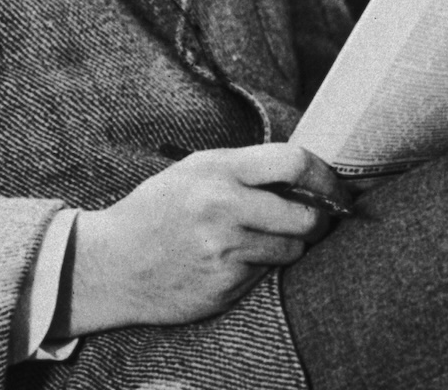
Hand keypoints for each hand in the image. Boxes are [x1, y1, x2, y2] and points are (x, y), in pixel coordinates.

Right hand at [55, 144, 347, 335]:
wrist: (112, 263)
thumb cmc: (157, 210)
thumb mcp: (193, 171)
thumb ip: (245, 168)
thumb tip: (305, 174)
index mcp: (217, 170)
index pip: (294, 163)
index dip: (326, 175)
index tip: (335, 186)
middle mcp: (223, 208)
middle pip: (307, 215)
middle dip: (320, 218)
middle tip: (316, 218)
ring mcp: (224, 250)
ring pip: (292, 249)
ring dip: (290, 245)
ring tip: (262, 238)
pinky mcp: (224, 285)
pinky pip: (266, 274)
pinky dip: (260, 267)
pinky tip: (232, 260)